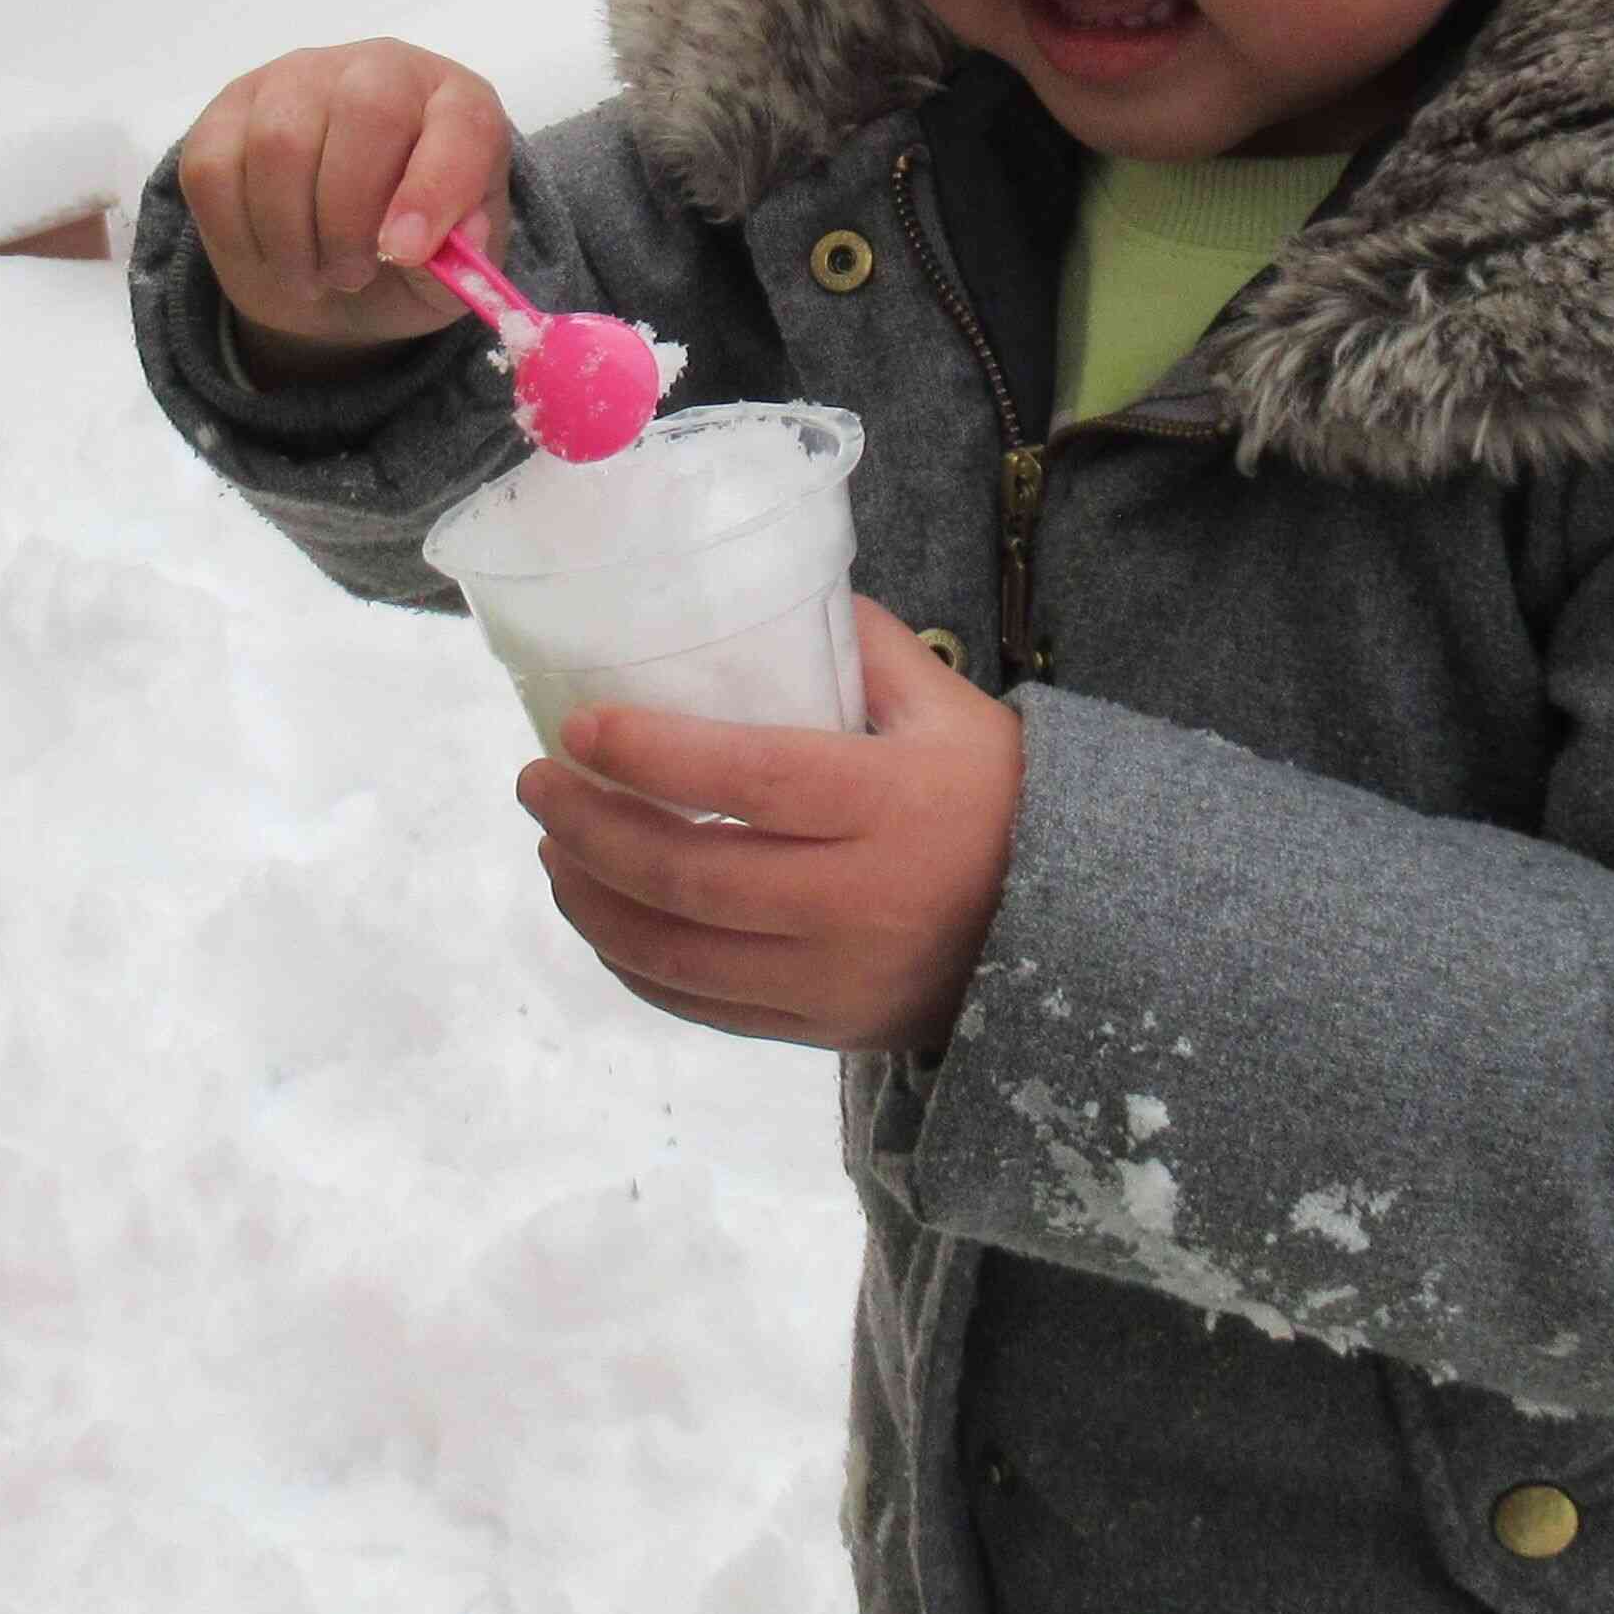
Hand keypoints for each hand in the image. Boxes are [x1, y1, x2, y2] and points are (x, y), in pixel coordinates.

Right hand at [174, 39, 516, 376]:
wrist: (333, 270)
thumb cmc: (405, 258)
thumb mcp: (450, 278)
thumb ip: (464, 261)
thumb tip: (458, 239)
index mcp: (456, 103)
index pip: (458, 122)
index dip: (433, 187)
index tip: (403, 253)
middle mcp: (380, 70)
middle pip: (364, 112)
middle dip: (348, 218)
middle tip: (352, 275)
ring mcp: (297, 79)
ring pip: (279, 143)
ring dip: (290, 236)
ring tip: (314, 273)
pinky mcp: (229, 109)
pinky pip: (214, 168)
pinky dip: (237, 233)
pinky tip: (269, 254)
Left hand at [516, 603, 1024, 1053]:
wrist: (1077, 931)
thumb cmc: (1001, 802)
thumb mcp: (952, 710)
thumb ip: (866, 647)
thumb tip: (774, 585)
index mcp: (889, 805)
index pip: (747, 780)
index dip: (650, 756)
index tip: (579, 727)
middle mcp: (857, 901)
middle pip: (688, 875)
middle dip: (589, 827)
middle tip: (537, 783)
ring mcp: (834, 978)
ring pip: (676, 954)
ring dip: (591, 900)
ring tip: (553, 849)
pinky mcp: (821, 1028)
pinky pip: (701, 1007)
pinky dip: (634, 964)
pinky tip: (602, 918)